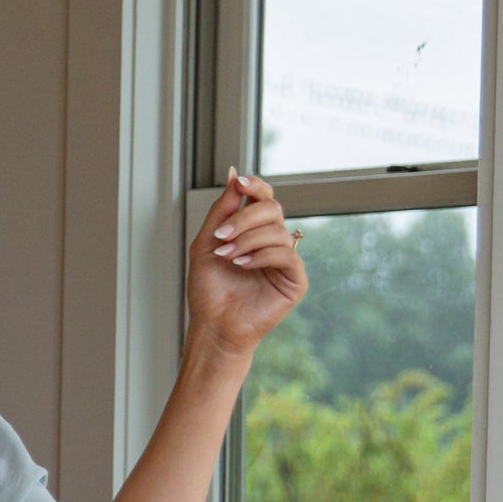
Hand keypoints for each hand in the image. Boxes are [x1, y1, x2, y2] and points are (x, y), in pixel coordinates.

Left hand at [187, 168, 307, 360]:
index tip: (240, 184)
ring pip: (277, 230)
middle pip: (272, 208)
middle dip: (244, 217)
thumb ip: (222, 210)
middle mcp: (273, 243)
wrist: (213, 327)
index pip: (264, 198)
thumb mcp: (207, 243)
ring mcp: (286, 261)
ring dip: (247, 240)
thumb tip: (235, 174)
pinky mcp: (295, 281)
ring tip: (226, 257)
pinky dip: (262, 256)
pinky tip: (242, 265)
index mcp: (255, 232)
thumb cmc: (209, 291)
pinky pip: (285, 254)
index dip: (256, 187)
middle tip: (221, 236)